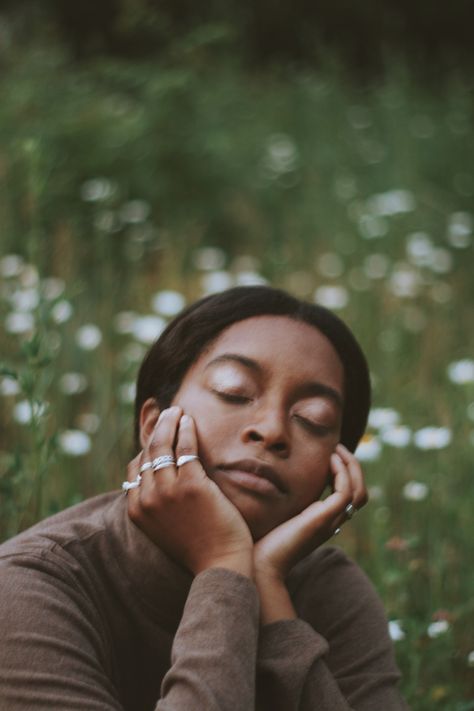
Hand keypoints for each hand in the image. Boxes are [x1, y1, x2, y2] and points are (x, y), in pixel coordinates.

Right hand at [127, 406, 252, 576]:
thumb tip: (157, 486)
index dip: (145, 449)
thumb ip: (158, 507)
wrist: (220, 566)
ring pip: (163, 445)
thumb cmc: (198, 549)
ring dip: (169, 423)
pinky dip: (186, 430)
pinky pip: (185, 448)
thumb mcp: (165, 529)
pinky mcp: (191, 484)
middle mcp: (148, 499)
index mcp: (138, 511)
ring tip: (177, 412)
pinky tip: (189, 421)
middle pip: (147, 453)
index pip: (134, 469)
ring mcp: (168, 491)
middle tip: (166, 414)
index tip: (156, 437)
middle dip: (156, 429)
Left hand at [253, 444, 366, 620]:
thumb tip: (268, 479)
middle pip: (360, 493)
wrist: (258, 566)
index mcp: (323, 521)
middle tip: (338, 447)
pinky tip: (329, 459)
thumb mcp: (276, 515)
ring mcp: (329, 522)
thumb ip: (282, 500)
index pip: (348, 496)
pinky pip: (344, 492)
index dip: (344, 472)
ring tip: (336, 449)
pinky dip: (341, 472)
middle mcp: (331, 522)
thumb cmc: (259, 542)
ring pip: (358, 492)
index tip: (330, 453)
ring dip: (351, 466)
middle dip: (353, 467)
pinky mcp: (322, 520)